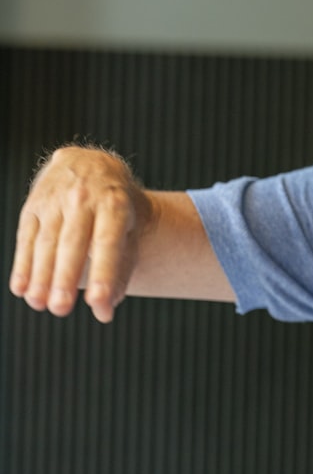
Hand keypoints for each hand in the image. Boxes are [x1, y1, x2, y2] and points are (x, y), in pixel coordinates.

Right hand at [9, 146, 151, 322]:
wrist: (92, 163)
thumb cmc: (117, 208)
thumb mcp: (130, 230)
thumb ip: (121, 269)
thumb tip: (105, 310)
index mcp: (115, 203)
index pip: (108, 242)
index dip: (103, 272)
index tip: (98, 302)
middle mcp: (84, 198)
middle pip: (72, 242)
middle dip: (66, 277)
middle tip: (61, 309)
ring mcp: (55, 199)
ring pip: (45, 241)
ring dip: (40, 276)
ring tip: (39, 304)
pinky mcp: (33, 205)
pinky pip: (26, 237)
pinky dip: (23, 264)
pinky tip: (20, 288)